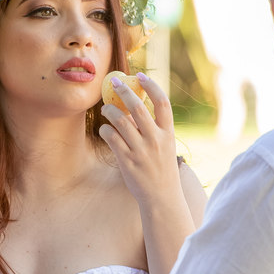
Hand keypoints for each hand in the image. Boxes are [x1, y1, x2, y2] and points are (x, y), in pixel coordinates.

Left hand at [99, 72, 181, 209]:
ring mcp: (141, 150)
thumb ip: (153, 127)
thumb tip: (134, 104)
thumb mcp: (165, 146)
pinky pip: (111, 137)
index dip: (151, 86)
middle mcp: (156, 139)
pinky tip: (105, 130)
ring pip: (120, 120)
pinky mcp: (127, 160)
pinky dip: (105, 129)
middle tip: (114, 82)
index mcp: (168, 133)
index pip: (162, 102)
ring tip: (105, 109)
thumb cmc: (161, 168)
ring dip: (109, 110)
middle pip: (138, 107)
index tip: (140, 76)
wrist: (161, 197)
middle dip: (124, 91)